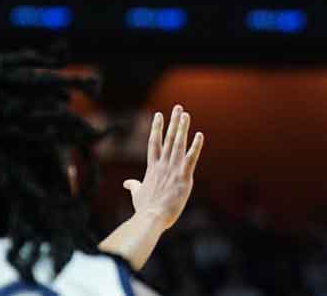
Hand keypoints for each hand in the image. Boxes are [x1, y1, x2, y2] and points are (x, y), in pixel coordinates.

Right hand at [122, 105, 202, 229]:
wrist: (151, 218)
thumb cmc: (144, 209)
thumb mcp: (137, 195)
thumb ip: (133, 185)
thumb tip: (127, 183)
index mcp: (152, 168)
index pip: (154, 143)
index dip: (157, 128)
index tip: (159, 115)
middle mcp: (162, 165)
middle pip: (168, 138)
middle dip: (173, 122)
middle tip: (178, 108)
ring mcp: (173, 169)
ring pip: (178, 144)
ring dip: (182, 128)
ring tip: (185, 115)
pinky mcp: (183, 177)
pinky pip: (191, 158)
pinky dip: (195, 146)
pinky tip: (199, 135)